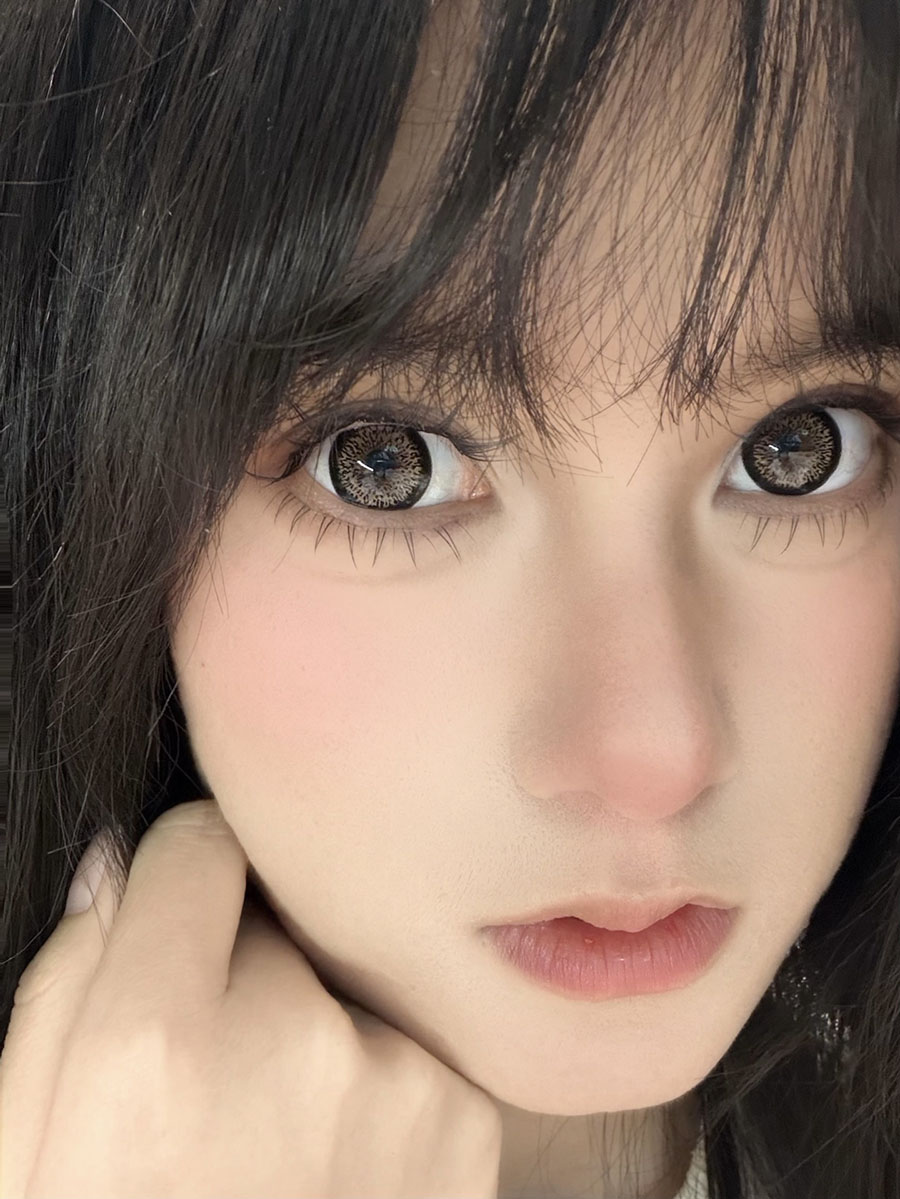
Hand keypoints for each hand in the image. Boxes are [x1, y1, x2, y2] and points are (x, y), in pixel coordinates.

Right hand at [0, 799, 502, 1198]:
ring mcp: (394, 1082)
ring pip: (336, 983)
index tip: (175, 927)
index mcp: (154, 1051)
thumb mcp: (26, 1151)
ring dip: (306, 1033)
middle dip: (240, 974)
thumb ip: (66, 991)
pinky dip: (368, 1086)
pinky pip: (397, 1045)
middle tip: (211, 1088)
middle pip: (273, 919)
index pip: (197, 845)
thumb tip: (116, 869)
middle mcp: (293, 1045)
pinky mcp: (462, 1118)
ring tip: (273, 1149)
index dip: (177, 884)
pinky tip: (331, 1176)